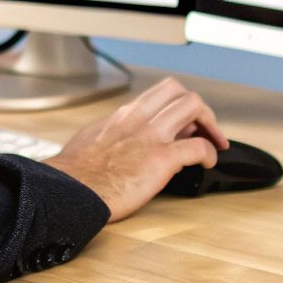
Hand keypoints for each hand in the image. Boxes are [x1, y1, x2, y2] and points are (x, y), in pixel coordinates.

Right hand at [43, 77, 230, 221]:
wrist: (68, 192)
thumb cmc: (75, 174)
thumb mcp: (92, 139)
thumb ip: (113, 133)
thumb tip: (126, 138)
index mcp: (122, 116)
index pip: (159, 96)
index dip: (176, 108)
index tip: (183, 126)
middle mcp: (138, 119)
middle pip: (178, 91)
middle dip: (198, 108)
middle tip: (205, 129)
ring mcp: (150, 136)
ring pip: (193, 105)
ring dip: (210, 123)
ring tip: (214, 143)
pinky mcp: (160, 159)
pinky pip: (197, 146)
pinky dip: (208, 153)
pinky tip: (207, 164)